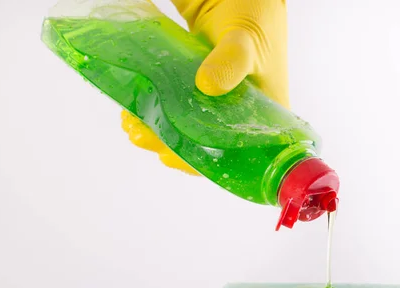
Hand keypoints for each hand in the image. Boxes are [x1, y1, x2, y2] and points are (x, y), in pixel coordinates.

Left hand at [121, 0, 287, 174]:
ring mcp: (221, 101)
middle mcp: (243, 114)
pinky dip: (157, 110)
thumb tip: (208, 87)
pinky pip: (179, 107)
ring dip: (159, 129)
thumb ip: (232, 62)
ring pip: (190, 127)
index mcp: (266, 115)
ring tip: (133, 123)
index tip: (173, 156)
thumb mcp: (246, 39)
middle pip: (208, 145)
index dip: (206, 161)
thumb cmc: (254, 12)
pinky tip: (136, 108)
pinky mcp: (200, 88)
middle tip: (143, 135)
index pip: (238, 154)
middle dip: (172, 144)